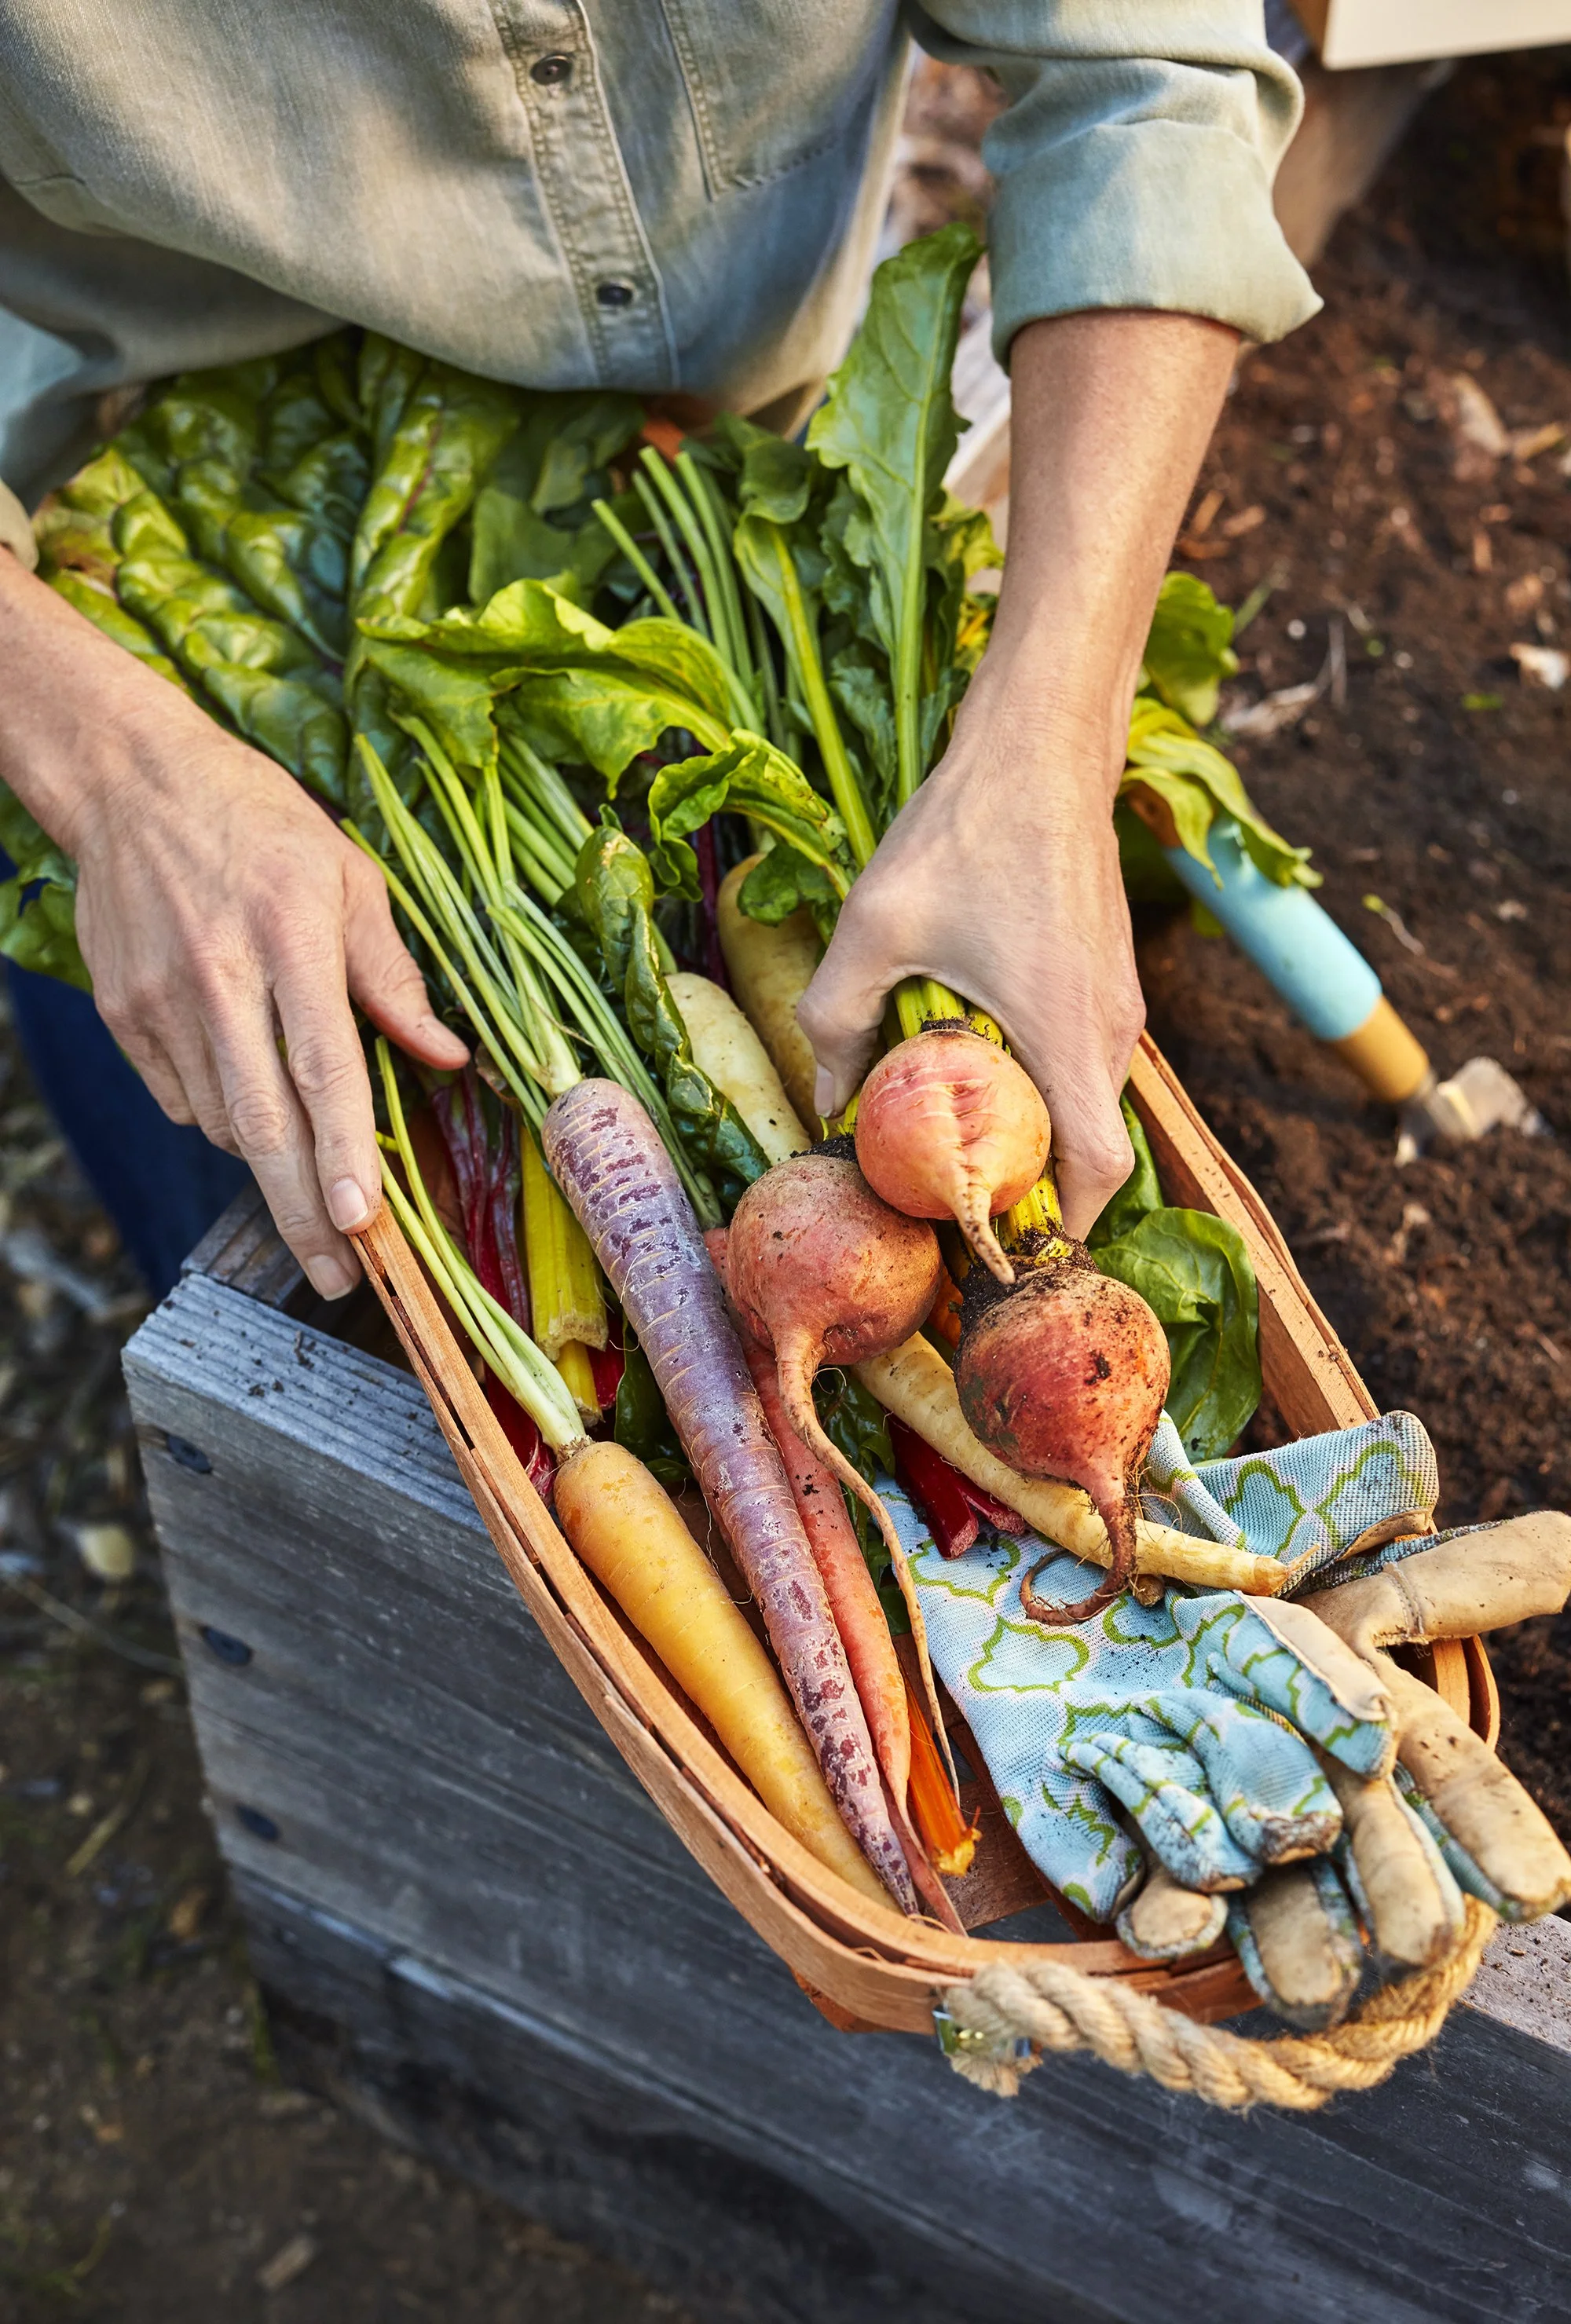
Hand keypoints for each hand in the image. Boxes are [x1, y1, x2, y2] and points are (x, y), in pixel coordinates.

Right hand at [0, 555, 466, 1295]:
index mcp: (292, 939)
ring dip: (272, 1158)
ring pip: (225, 1122)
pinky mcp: (122, 1012)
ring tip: (304, 1158)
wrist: (133, 781)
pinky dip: (221, 1115)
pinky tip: (244, 1085)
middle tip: (337, 1277)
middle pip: (265, 1125)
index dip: (344, 1157)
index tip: (363, 1224)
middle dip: (304, 1213)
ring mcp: (162, 1001)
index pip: (325, 1071)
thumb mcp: (349, 877)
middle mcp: (221, 977)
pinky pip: (182, 1100)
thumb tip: (449, 1057)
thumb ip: (396, 976)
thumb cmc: (262, 825)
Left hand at [797, 662, 1142, 1237]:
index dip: (1057, 1228)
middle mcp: (1112, 1029)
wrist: (1042, 741)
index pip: (1097, 1172)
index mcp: (1071, 1035)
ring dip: (1026, 1127)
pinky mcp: (1106, 974)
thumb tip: (826, 1099)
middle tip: (949, 1200)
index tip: (997, 1247)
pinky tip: (967, 1058)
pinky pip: (1077, 1056)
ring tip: (948, 1134)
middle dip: (1026, 1187)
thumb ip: (838, 1019)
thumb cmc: (967, 828)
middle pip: (1086, 1147)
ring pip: (1081, 1100)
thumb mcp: (875, 925)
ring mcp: (1117, 1001)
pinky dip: (1034, 1079)